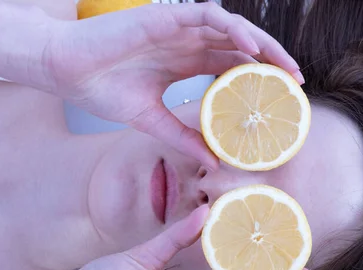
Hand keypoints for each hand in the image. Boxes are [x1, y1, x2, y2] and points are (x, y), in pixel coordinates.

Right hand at [44, 2, 303, 168]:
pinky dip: (234, 29)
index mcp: (183, 63)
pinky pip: (209, 16)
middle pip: (239, 47)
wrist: (68, 72)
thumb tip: (213, 160)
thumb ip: (182, 136)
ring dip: (262, 45)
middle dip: (271, 64)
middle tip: (294, 85)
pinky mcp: (167, 17)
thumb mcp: (151, 121)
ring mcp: (178, 28)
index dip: (256, 79)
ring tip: (286, 69)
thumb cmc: (102, 91)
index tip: (279, 100)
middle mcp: (186, 43)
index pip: (230, 66)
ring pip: (232, 28)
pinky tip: (251, 50)